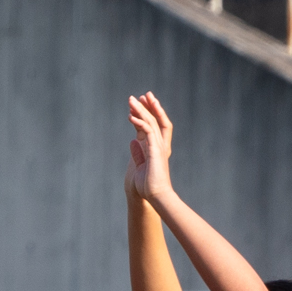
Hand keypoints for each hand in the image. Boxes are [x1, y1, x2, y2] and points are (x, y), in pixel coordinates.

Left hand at [126, 92, 176, 206]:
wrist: (156, 196)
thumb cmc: (148, 186)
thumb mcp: (140, 166)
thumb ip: (137, 154)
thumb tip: (132, 142)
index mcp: (157, 149)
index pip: (154, 126)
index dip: (149, 113)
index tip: (141, 104)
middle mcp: (160, 145)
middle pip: (156, 120)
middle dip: (149, 106)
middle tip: (142, 94)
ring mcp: (159, 147)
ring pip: (151, 122)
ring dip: (141, 110)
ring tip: (131, 100)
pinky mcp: (155, 150)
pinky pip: (148, 132)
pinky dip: (139, 123)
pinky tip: (131, 117)